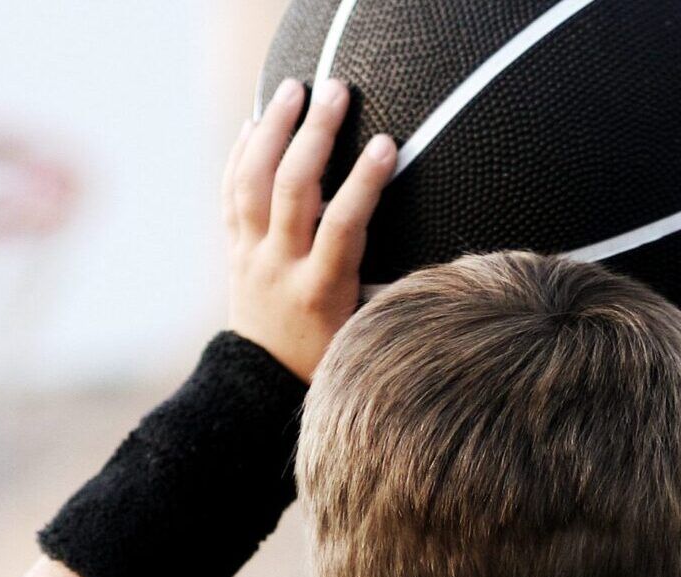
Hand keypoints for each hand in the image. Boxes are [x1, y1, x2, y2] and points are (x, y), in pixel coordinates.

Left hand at [224, 78, 396, 380]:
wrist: (264, 383)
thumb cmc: (330, 354)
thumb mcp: (366, 331)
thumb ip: (393, 291)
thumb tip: (450, 265)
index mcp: (322, 288)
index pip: (343, 226)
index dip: (364, 183)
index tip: (387, 144)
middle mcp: (281, 267)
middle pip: (293, 191)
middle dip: (315, 135)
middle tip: (337, 91)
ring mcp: (252, 255)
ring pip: (253, 183)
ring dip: (272, 130)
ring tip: (293, 89)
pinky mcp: (234, 249)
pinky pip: (230, 194)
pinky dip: (241, 155)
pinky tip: (255, 122)